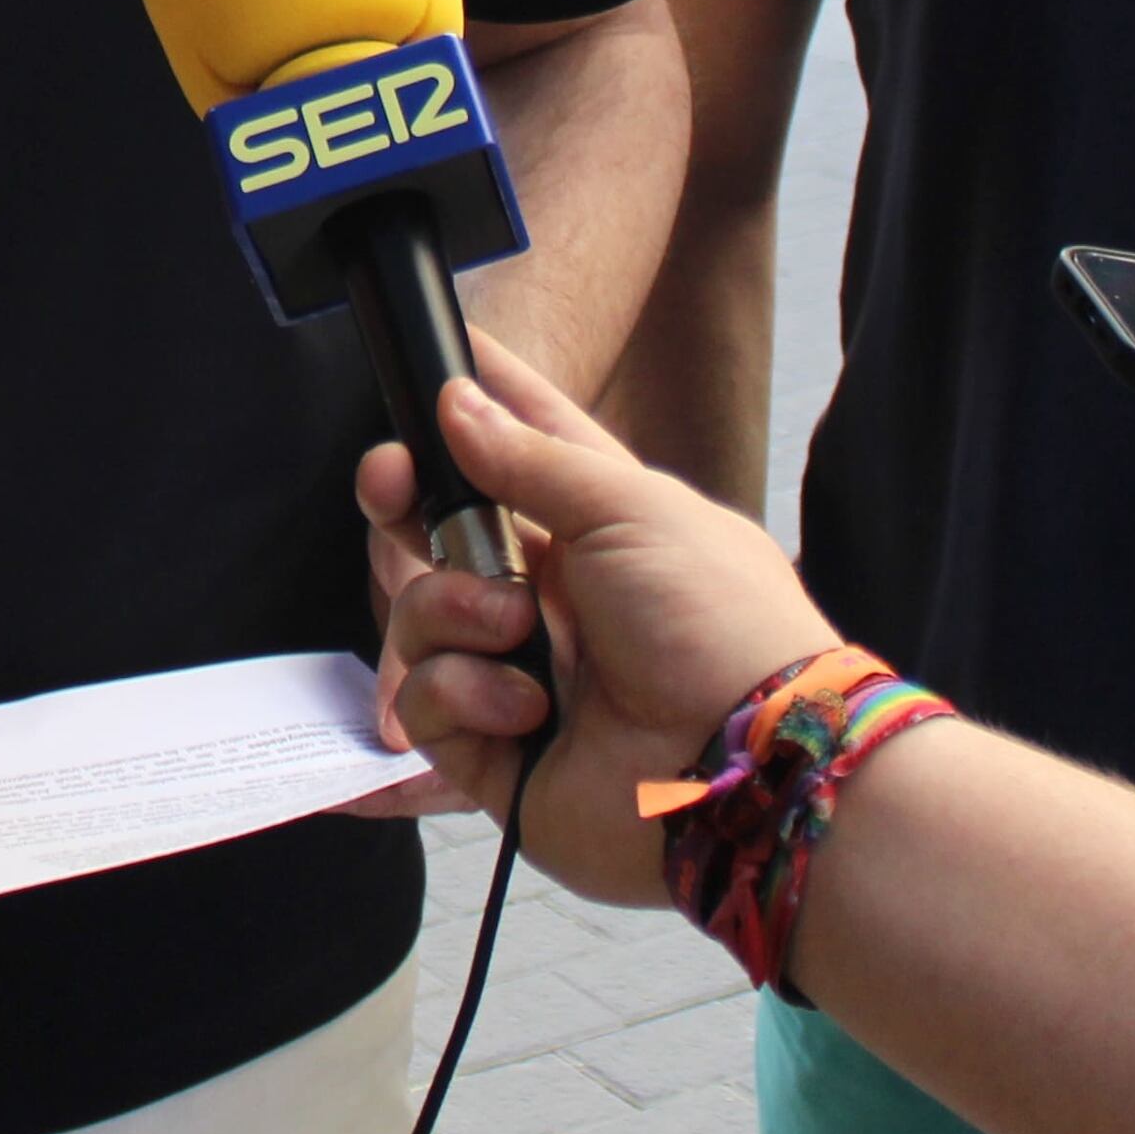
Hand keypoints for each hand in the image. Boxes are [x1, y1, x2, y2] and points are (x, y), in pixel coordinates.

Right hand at [363, 345, 839, 907]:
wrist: (746, 771)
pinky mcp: (493, 749)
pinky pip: (426, 699)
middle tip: (389, 482)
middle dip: (406, 504)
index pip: (522, 452)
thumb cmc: (716, 624)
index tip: (430, 362)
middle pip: (443, 535)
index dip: (477, 411)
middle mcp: (554, 597)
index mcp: (599, 529)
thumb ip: (529, 457)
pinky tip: (525, 707)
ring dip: (452, 611)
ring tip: (513, 629)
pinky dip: (464, 693)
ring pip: (422, 614)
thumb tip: (457, 402)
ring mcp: (519, 672)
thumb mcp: (632, 509)